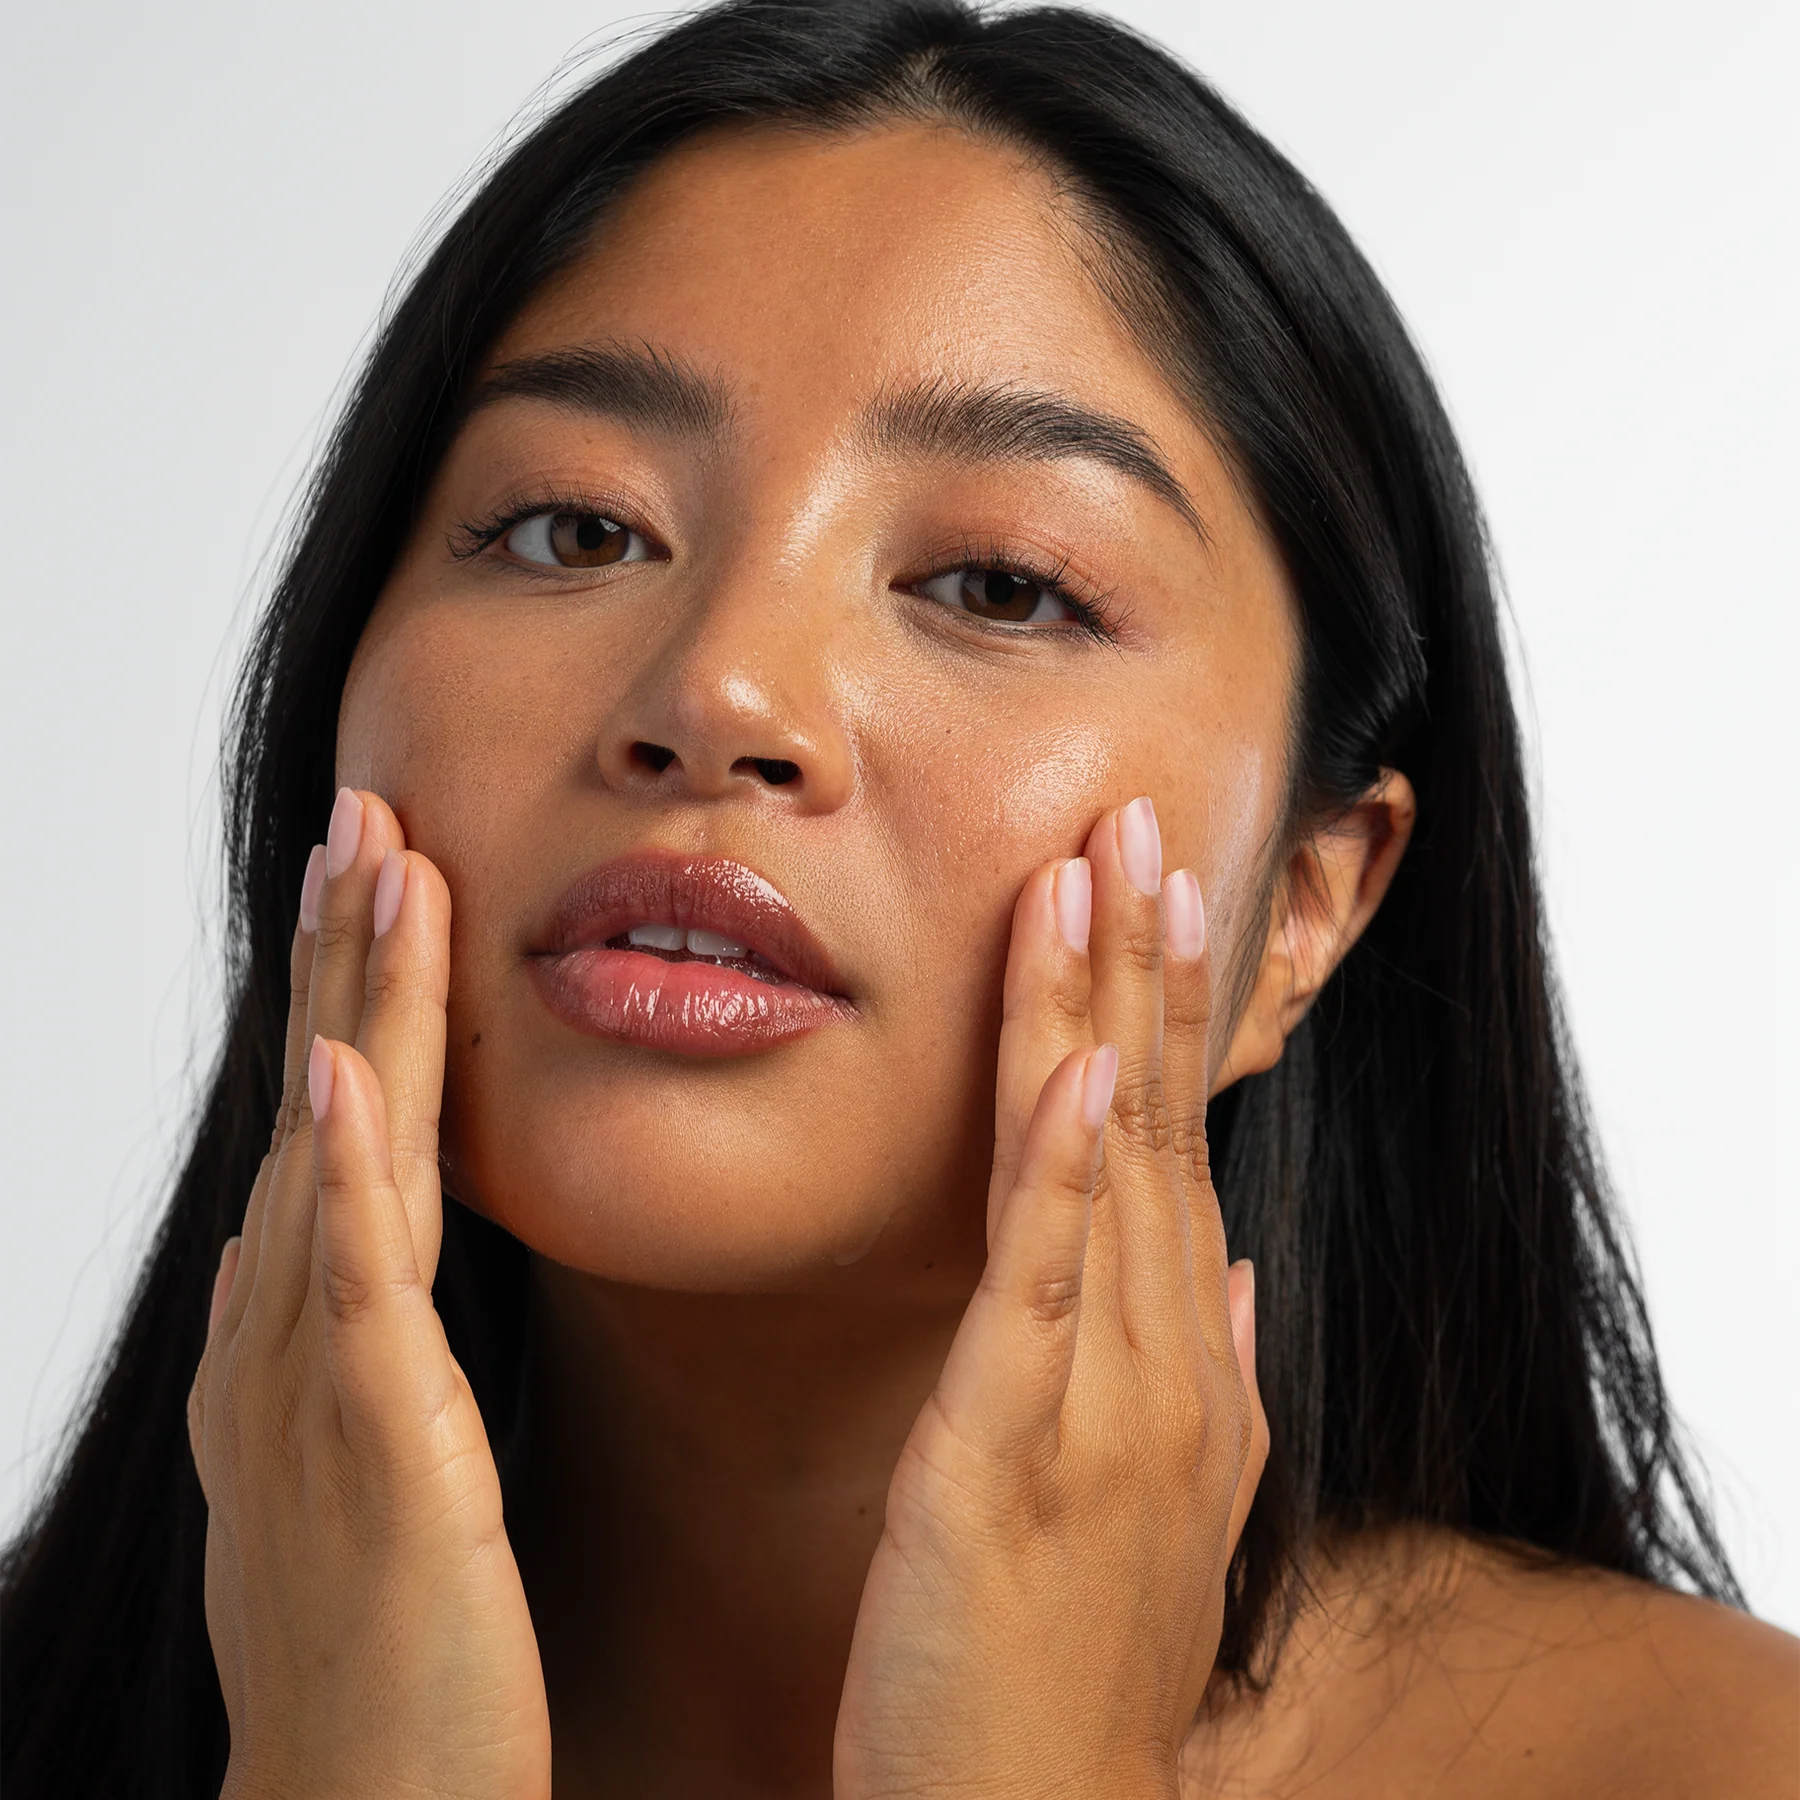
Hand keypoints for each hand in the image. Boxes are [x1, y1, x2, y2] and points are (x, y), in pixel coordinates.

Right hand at [186, 788, 548, 1799]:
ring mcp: (320, 1380)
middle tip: (368, 813)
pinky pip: (354, 1284)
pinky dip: (341, 1171)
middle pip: (321, 1104)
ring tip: (376, 867)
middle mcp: (292, 1331)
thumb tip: (321, 1240)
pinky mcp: (374, 1444)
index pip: (332, 1124)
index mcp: (308, 1328)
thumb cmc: (388, 1634)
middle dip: (341, 954)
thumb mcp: (368, 1445)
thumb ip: (348, 1336)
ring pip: (340, 1152)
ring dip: (349, 1004)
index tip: (385, 873)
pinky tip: (336, 1072)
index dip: (347, 992)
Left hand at [835, 797, 1268, 1799]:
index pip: (1172, 1148)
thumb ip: (1205, 1377)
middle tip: (1139, 818)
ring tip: (1106, 873)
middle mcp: (1160, 1367)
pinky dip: (1067, 1172)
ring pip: (1108, 1172)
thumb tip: (1232, 1269)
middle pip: (1154, 1125)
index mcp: (1176, 1366)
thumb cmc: (1066, 1665)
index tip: (1157, 889)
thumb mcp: (1157, 1504)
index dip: (1166, 1012)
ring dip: (1105, 1012)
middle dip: (1145, 965)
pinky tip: (1075, 1068)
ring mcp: (1098, 1408)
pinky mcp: (1010, 1461)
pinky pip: (1042, 1292)